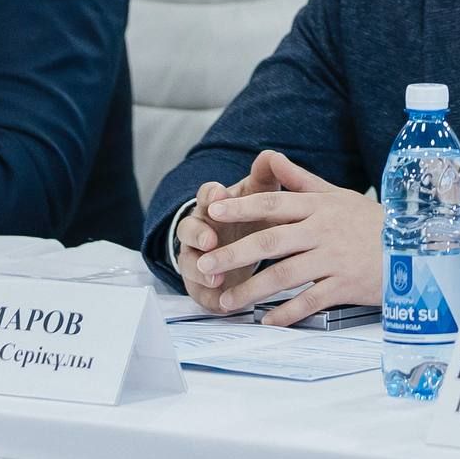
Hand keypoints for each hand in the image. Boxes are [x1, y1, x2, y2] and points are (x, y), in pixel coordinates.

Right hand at [175, 154, 296, 312]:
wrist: (245, 243)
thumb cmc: (251, 214)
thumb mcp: (261, 195)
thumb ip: (265, 177)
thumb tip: (271, 155)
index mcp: (213, 204)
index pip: (206, 195)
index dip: (211, 196)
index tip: (219, 196)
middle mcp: (199, 229)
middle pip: (188, 229)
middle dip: (197, 235)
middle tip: (210, 241)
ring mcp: (196, 257)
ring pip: (189, 262)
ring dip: (199, 269)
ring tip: (215, 277)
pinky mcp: (201, 283)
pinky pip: (199, 292)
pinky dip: (209, 297)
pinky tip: (221, 304)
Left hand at [190, 151, 383, 324]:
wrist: (413, 247)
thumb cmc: (370, 221)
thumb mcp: (336, 194)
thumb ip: (299, 180)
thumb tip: (270, 157)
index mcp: (318, 207)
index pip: (273, 204)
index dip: (241, 207)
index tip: (213, 211)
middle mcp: (323, 230)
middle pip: (271, 241)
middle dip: (234, 254)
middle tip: (206, 265)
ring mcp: (334, 259)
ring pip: (285, 275)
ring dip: (252, 290)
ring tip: (227, 301)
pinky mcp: (345, 285)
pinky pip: (310, 301)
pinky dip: (286, 313)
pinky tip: (267, 321)